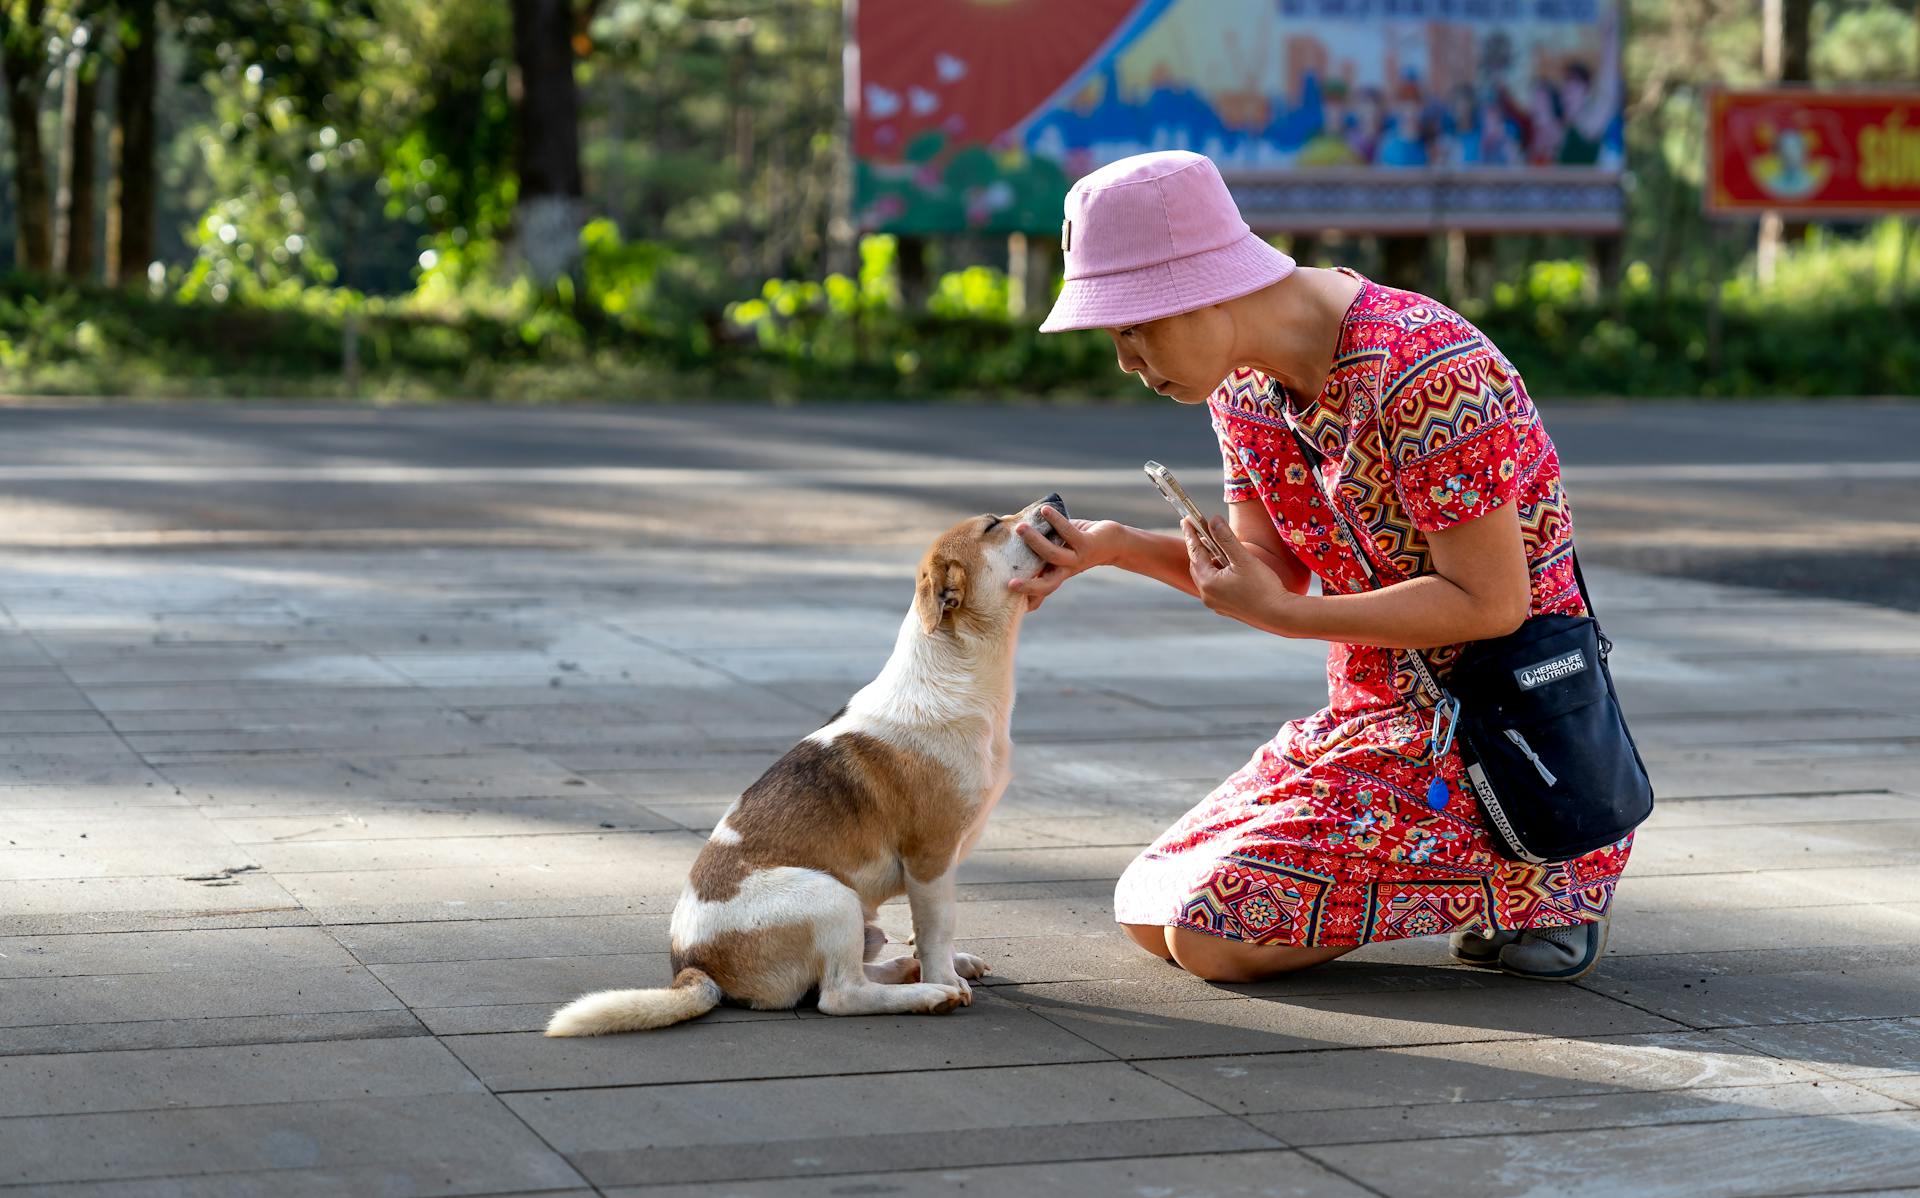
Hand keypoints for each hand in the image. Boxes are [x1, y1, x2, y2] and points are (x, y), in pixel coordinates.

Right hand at [1007, 507, 1123, 611]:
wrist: (1115, 544)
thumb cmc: (1080, 541)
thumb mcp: (1057, 543)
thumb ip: (1035, 535)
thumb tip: (1006, 520)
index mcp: (1057, 573)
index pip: (1041, 590)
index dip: (1028, 598)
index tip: (1009, 599)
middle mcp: (1066, 570)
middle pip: (1047, 584)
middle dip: (1029, 586)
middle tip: (1009, 584)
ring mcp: (1077, 558)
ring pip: (1053, 554)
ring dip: (1035, 541)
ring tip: (1020, 527)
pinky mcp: (1087, 543)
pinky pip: (1068, 532)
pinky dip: (1055, 520)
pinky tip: (1044, 509)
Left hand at [1184, 514, 1294, 630]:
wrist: (1280, 615)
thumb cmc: (1263, 587)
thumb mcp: (1243, 558)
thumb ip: (1226, 538)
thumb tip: (1213, 520)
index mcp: (1208, 582)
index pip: (1194, 552)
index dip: (1190, 534)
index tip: (1186, 520)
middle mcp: (1207, 595)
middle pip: (1198, 565)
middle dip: (1199, 547)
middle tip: (1200, 531)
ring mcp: (1216, 603)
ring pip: (1207, 576)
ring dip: (1209, 560)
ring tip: (1216, 546)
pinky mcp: (1226, 608)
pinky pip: (1215, 586)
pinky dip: (1217, 573)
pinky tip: (1227, 566)